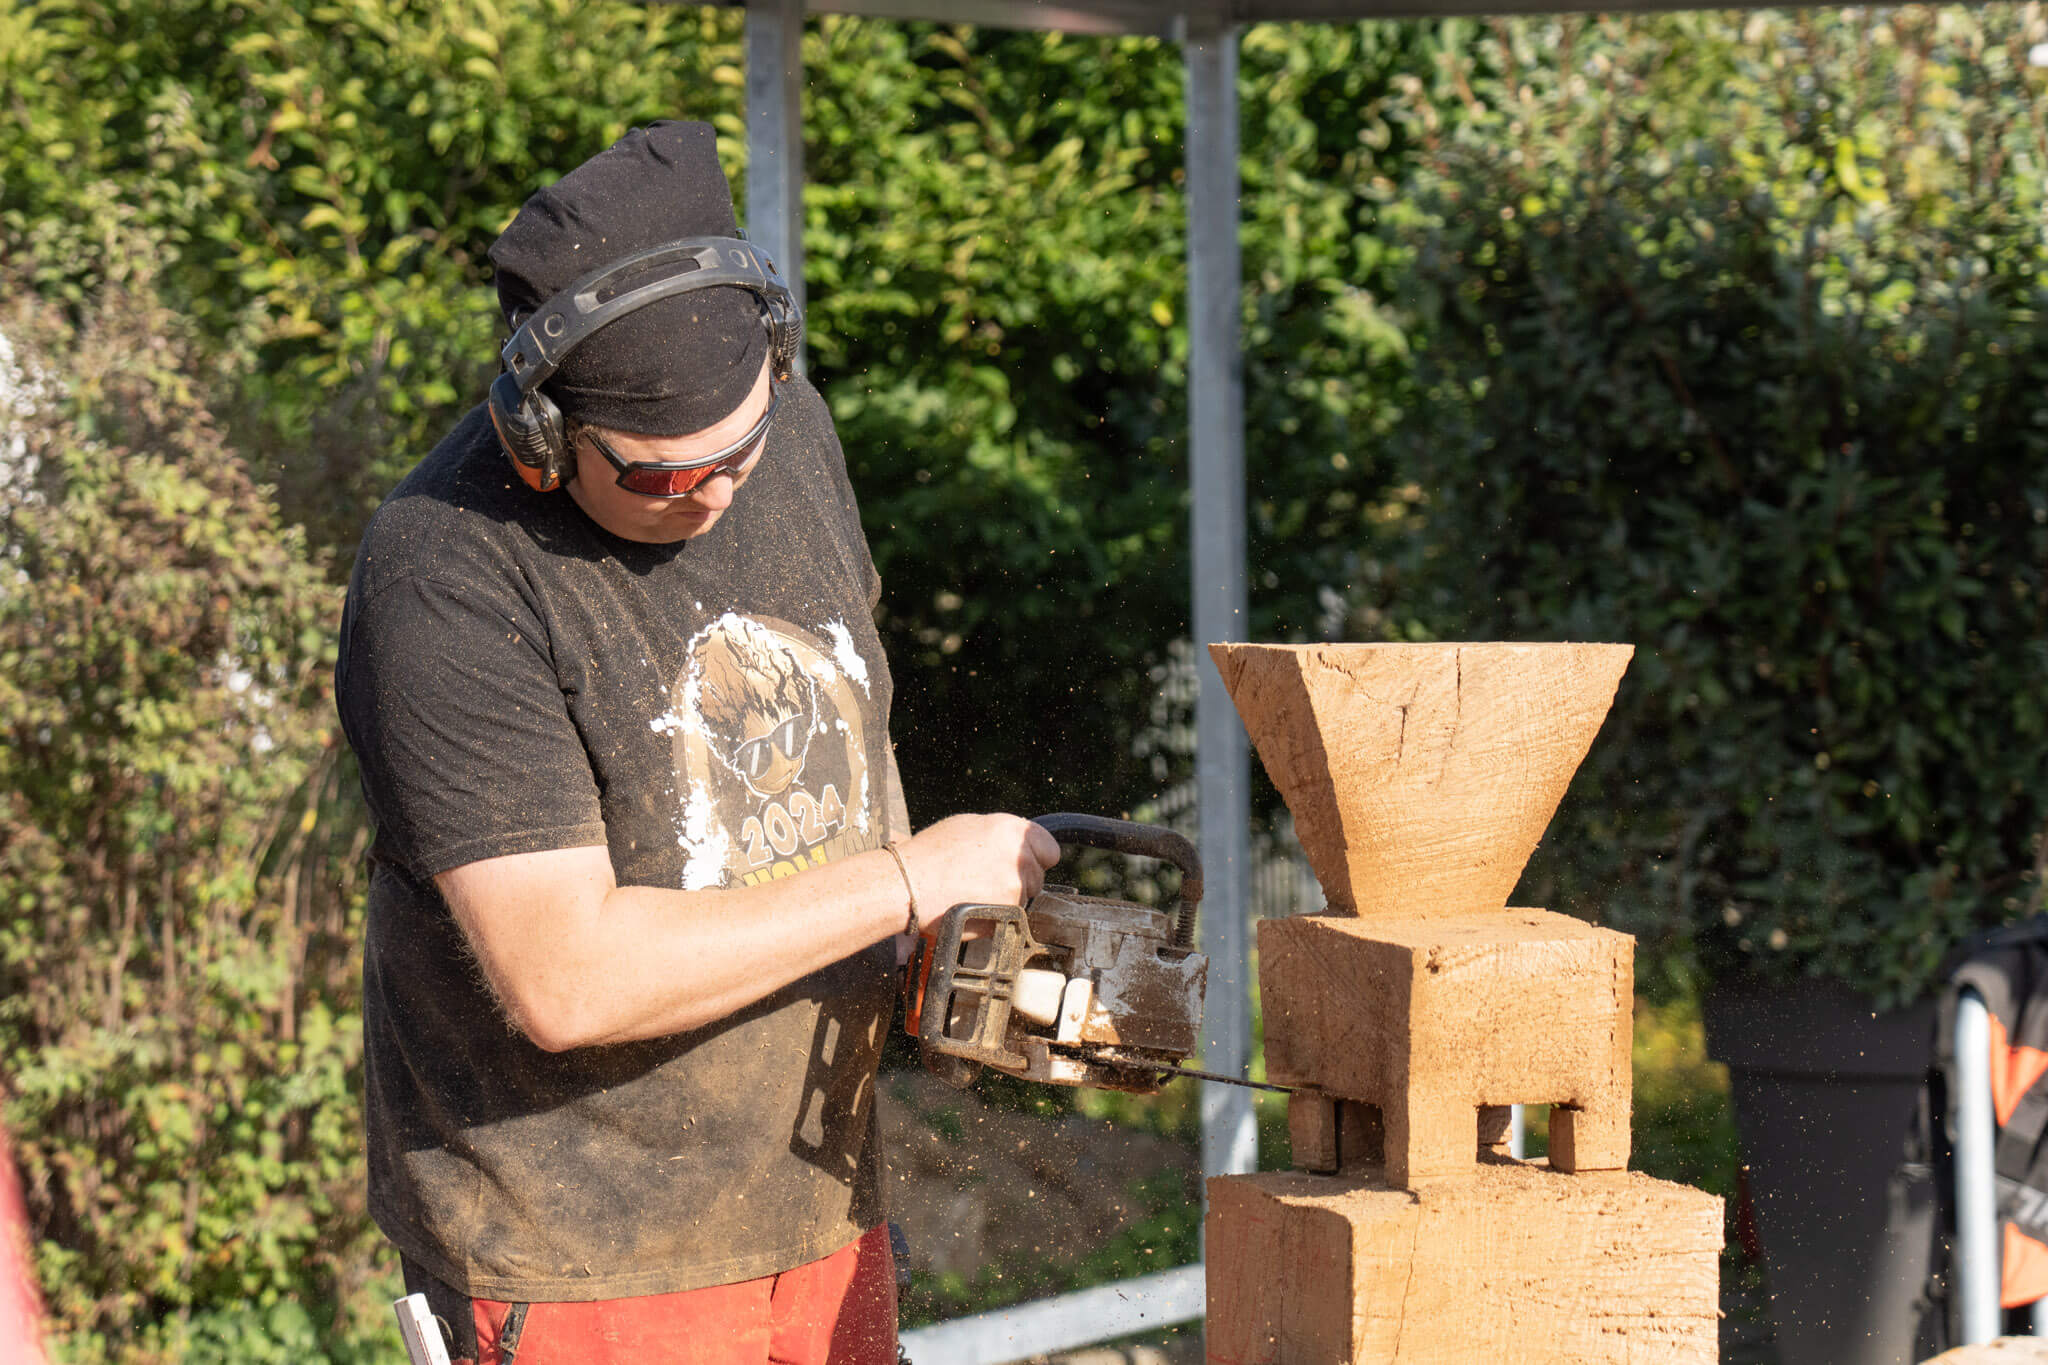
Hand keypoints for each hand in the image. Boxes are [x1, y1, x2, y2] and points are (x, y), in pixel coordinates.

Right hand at [894, 813, 1061, 932]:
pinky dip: (997, 915)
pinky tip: (973, 905)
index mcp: (1011, 830)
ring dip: (1008, 898)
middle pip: (1038, 876)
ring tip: (975, 892)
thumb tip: (1019, 842)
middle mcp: (1019, 857)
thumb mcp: (968, 825)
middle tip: (988, 879)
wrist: (908, 886)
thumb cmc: (930, 854)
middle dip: (1020, 879)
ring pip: (1025, 898)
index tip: (1027, 864)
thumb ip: (1001, 833)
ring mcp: (1015, 887)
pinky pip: (1011, 916)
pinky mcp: (1006, 913)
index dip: (1038, 858)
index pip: (1051, 850)